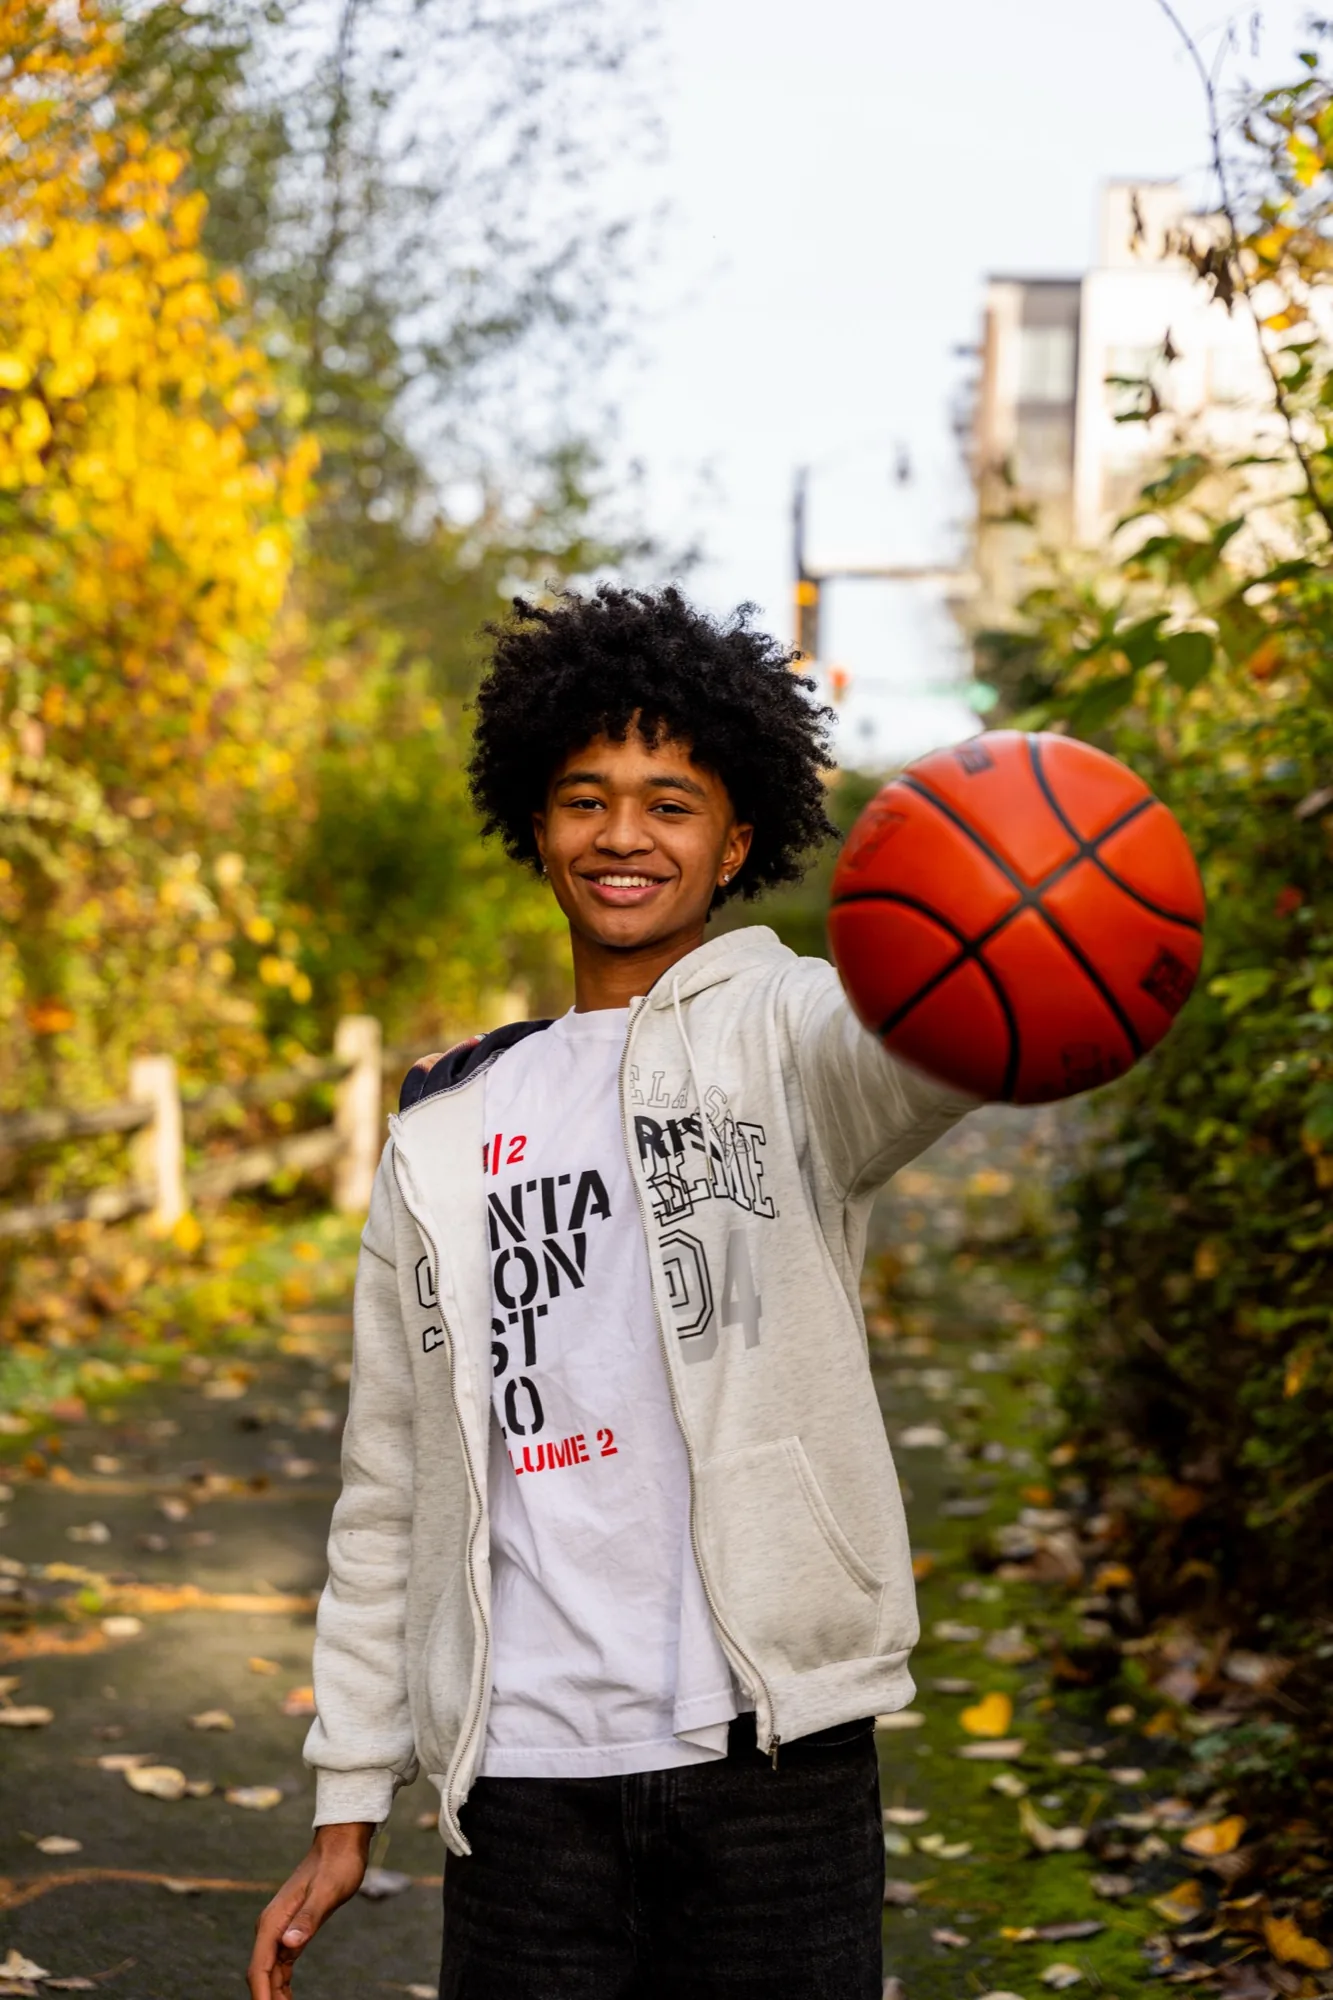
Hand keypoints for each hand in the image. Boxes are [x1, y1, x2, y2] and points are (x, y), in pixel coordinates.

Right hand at [248, 1821, 373, 1997]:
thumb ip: (308, 1918)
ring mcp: (280, 1930)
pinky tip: (286, 1999)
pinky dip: (281, 1985)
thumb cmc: (337, 1864)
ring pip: (270, 1973)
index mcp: (274, 1921)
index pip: (260, 1969)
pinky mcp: (292, 1930)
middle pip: (261, 1975)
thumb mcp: (327, 1892)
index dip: (262, 1997)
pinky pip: (281, 1965)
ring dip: (273, 1996)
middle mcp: (271, 1927)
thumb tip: (288, 1944)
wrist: (340, 1843)